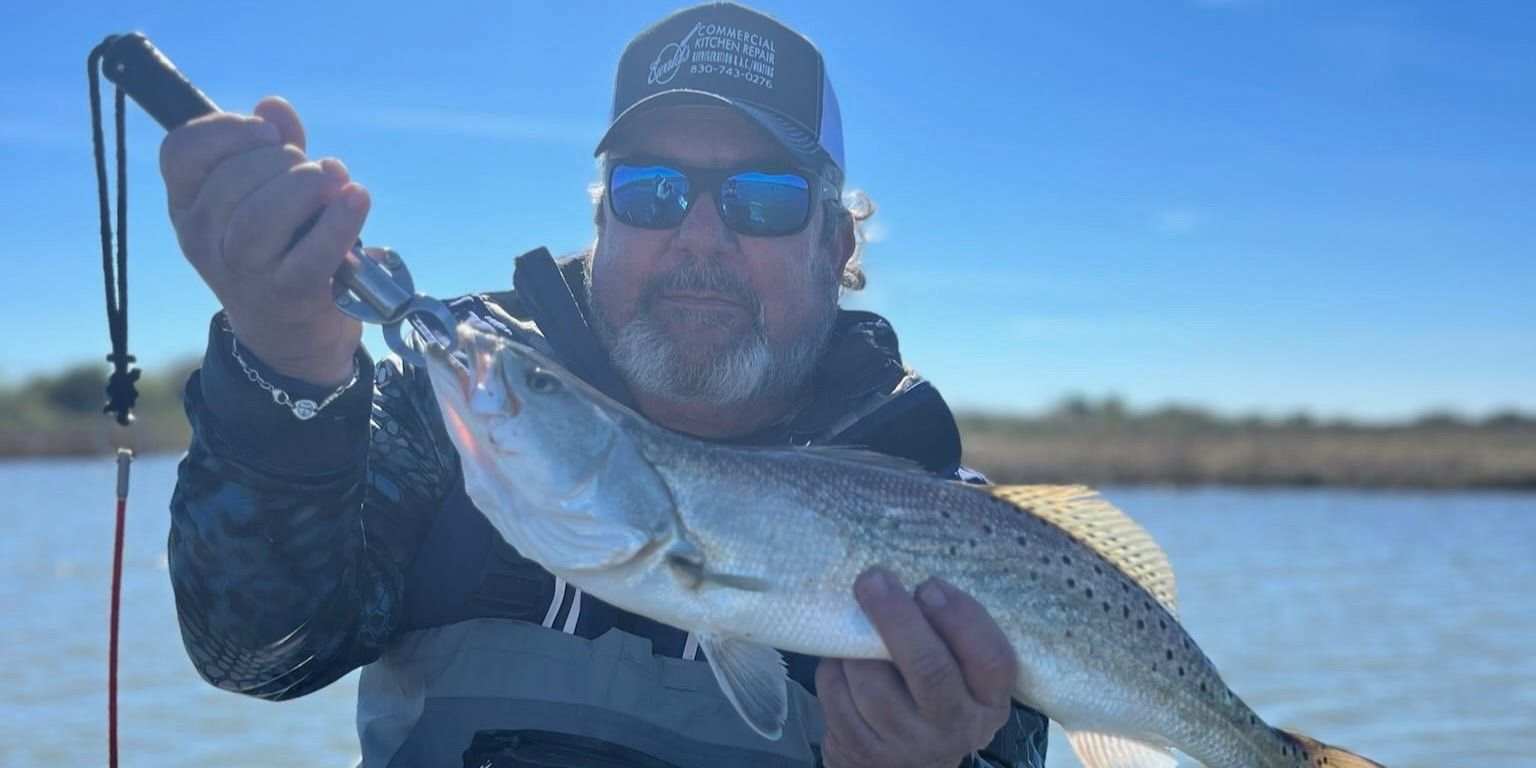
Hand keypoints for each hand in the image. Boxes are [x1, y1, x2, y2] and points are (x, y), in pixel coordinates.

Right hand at [160, 96, 368, 385]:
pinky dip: (340, 220)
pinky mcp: (291, 294)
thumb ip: (271, 148)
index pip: (181, 151)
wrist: (292, 333)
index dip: (226, 129)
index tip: (268, 133)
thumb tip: (274, 107)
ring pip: (262, 216)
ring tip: (333, 181)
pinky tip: (357, 197)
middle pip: (232, 179)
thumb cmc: (281, 246)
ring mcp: (244, 272)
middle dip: (282, 160)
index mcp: (188, 206)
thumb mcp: (268, 194)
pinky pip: (313, 252)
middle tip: (313, 170)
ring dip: (306, 186)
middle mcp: (204, 239)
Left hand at [816, 569, 1016, 767]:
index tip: (929, 585)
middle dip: (897, 617)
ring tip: (857, 624)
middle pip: (929, 669)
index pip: (992, 660)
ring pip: (871, 682)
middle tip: (874, 579)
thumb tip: (909, 576)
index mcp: (988, 701)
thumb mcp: (962, 677)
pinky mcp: (860, 750)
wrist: (903, 767)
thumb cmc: (933, 700)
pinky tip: (843, 661)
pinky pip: (836, 693)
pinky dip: (834, 667)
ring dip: (855, 645)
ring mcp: (906, 744)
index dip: (961, 618)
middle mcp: (953, 726)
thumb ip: (950, 638)